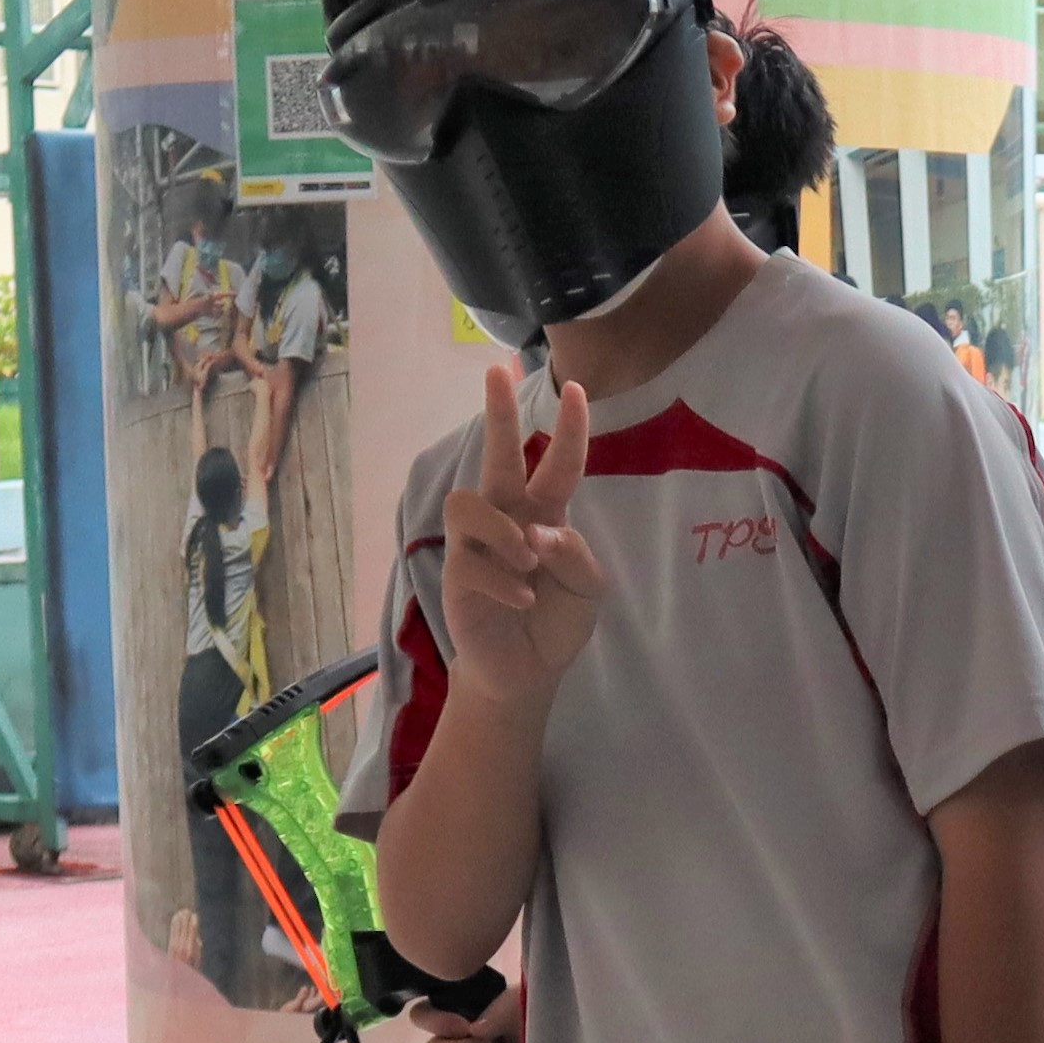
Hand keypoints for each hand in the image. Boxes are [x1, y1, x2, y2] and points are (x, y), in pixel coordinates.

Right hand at [436, 361, 608, 688]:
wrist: (526, 671)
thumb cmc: (556, 620)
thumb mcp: (587, 589)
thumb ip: (574, 554)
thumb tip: (538, 530)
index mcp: (544, 513)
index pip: (557, 464)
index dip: (568, 428)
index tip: (575, 388)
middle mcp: (507, 518)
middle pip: (497, 456)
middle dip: (498, 414)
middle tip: (496, 371)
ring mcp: (476, 544)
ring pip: (469, 503)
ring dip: (503, 530)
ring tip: (527, 562)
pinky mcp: (456, 574)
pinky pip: (472, 562)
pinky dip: (504, 582)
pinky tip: (521, 602)